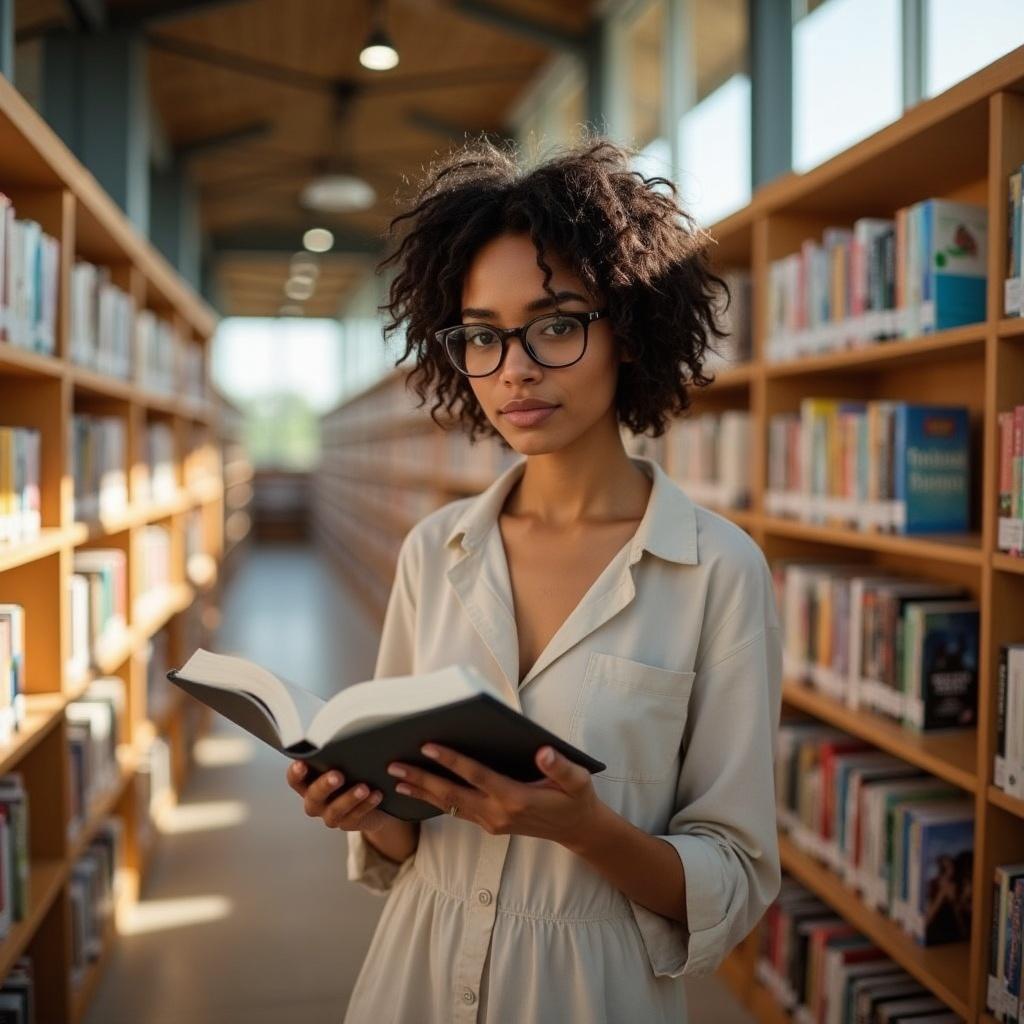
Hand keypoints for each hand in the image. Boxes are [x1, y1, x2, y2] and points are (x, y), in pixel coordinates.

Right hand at [285, 760, 392, 833]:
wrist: (374, 799)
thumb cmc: (354, 773)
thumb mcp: (344, 762)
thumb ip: (339, 755)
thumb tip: (344, 738)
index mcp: (310, 783)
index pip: (295, 779)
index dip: (296, 773)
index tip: (301, 764)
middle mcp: (316, 801)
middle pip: (313, 796)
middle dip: (324, 785)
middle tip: (337, 775)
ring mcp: (331, 814)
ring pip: (335, 810)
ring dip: (349, 798)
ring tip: (363, 788)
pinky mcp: (348, 823)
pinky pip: (356, 816)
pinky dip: (366, 805)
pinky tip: (376, 794)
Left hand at [386, 744, 600, 844]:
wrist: (577, 830)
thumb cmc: (576, 799)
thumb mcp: (577, 780)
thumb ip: (560, 766)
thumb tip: (543, 751)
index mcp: (516, 798)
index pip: (476, 776)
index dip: (451, 761)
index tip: (428, 746)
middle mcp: (498, 813)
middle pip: (452, 794)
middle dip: (421, 779)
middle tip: (394, 766)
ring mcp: (491, 822)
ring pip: (450, 806)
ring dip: (422, 792)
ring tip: (396, 781)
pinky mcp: (489, 825)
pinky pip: (457, 812)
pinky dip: (435, 801)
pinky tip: (419, 792)